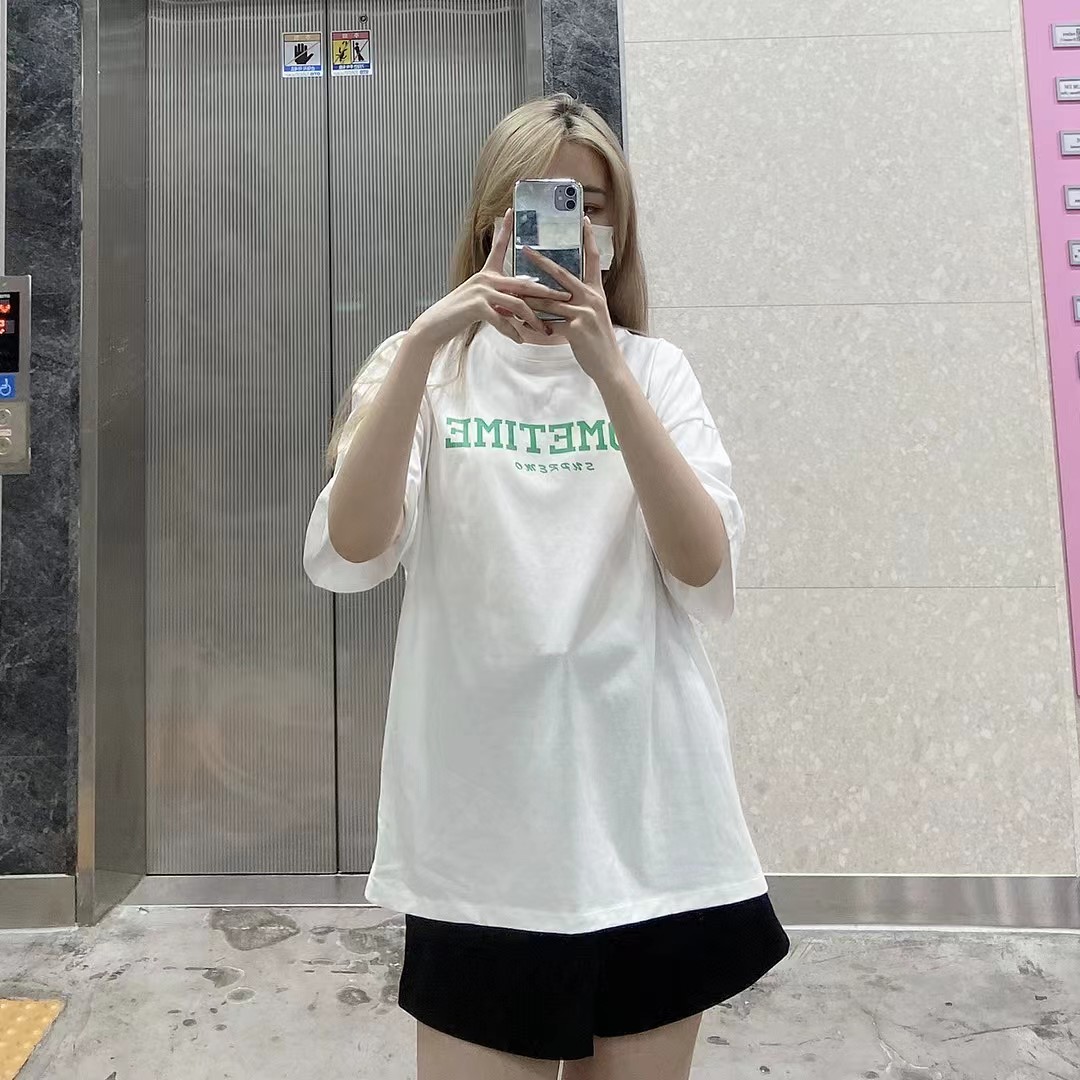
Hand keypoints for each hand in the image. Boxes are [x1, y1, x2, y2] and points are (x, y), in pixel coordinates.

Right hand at [409, 210, 570, 349]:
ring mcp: (482, 291)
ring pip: (518, 304)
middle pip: (524, 284)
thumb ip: (501, 302)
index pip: (498, 247)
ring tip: (543, 332)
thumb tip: (520, 309)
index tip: (512, 211)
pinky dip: (513, 332)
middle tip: (565, 297)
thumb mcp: (483, 303)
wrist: (436, 325)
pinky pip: (503, 320)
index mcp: (487, 274)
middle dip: (547, 292)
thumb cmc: (460, 315)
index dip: (506, 229)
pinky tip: (520, 340)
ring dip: (533, 320)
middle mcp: (486, 279)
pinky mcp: (477, 306)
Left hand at [522, 217, 624, 383]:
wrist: (609, 365)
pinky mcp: (576, 328)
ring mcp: (584, 312)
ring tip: (510, 289)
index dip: (589, 238)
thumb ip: (578, 304)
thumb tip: (560, 296)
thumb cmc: (598, 343)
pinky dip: (533, 323)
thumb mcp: (593, 317)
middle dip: (541, 260)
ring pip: (549, 300)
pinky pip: (548, 322)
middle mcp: (591, 298)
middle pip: (562, 273)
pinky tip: (520, 323)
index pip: (593, 259)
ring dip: (528, 297)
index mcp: (596, 292)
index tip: (584, 220)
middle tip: (525, 248)